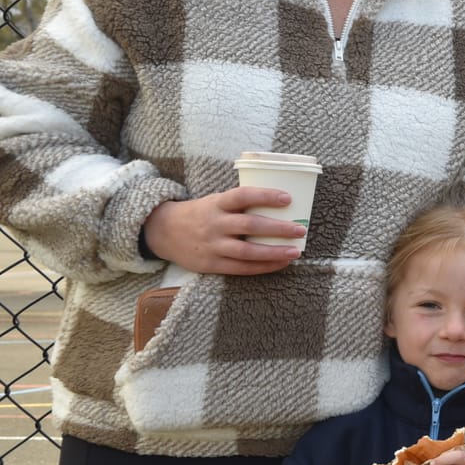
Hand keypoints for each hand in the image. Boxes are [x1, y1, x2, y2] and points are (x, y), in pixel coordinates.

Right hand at [142, 188, 304, 274]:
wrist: (163, 232)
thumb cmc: (201, 214)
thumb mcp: (215, 202)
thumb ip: (239, 204)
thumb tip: (281, 204)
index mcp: (216, 204)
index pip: (242, 196)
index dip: (265, 196)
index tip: (288, 198)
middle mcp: (215, 224)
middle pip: (250, 226)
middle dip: (278, 228)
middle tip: (301, 229)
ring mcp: (213, 246)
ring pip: (247, 251)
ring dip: (274, 252)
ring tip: (296, 252)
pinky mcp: (212, 264)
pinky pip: (241, 268)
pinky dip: (263, 267)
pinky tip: (281, 263)